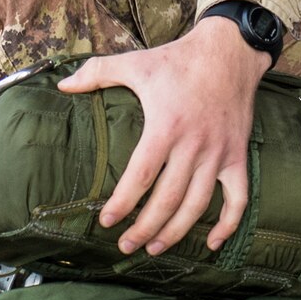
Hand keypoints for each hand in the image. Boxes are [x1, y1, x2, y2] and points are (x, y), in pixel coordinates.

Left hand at [58, 15, 268, 256]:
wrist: (229, 51)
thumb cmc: (177, 59)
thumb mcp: (136, 62)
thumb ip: (97, 73)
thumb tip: (62, 86)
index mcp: (165, 126)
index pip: (141, 176)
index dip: (123, 203)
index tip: (108, 222)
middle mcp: (193, 145)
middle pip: (167, 199)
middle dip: (145, 228)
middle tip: (126, 246)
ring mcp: (219, 153)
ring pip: (198, 205)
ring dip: (176, 232)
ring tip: (155, 247)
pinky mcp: (238, 155)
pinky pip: (239, 198)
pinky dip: (228, 224)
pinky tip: (213, 243)